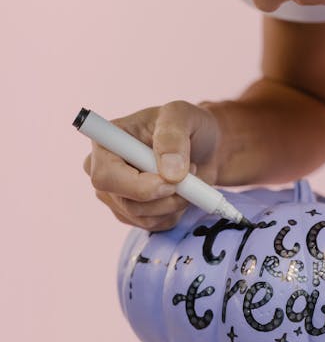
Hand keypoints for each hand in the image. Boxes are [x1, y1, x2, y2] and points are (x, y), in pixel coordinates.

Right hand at [83, 102, 219, 230]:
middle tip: (190, 177)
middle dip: (165, 198)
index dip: (138, 186)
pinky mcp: (133, 214)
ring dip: (175, 203)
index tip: (170, 181)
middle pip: (126, 203)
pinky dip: (175, 212)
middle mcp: (105, 172)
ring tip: (189, 178)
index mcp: (106, 143)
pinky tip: (182, 192)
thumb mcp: (182, 116)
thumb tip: (169, 173)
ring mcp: (116, 196)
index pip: (105, 176)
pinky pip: (155, 225)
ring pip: (144, 218)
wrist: (203, 148)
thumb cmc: (187, 126)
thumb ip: (173, 137)